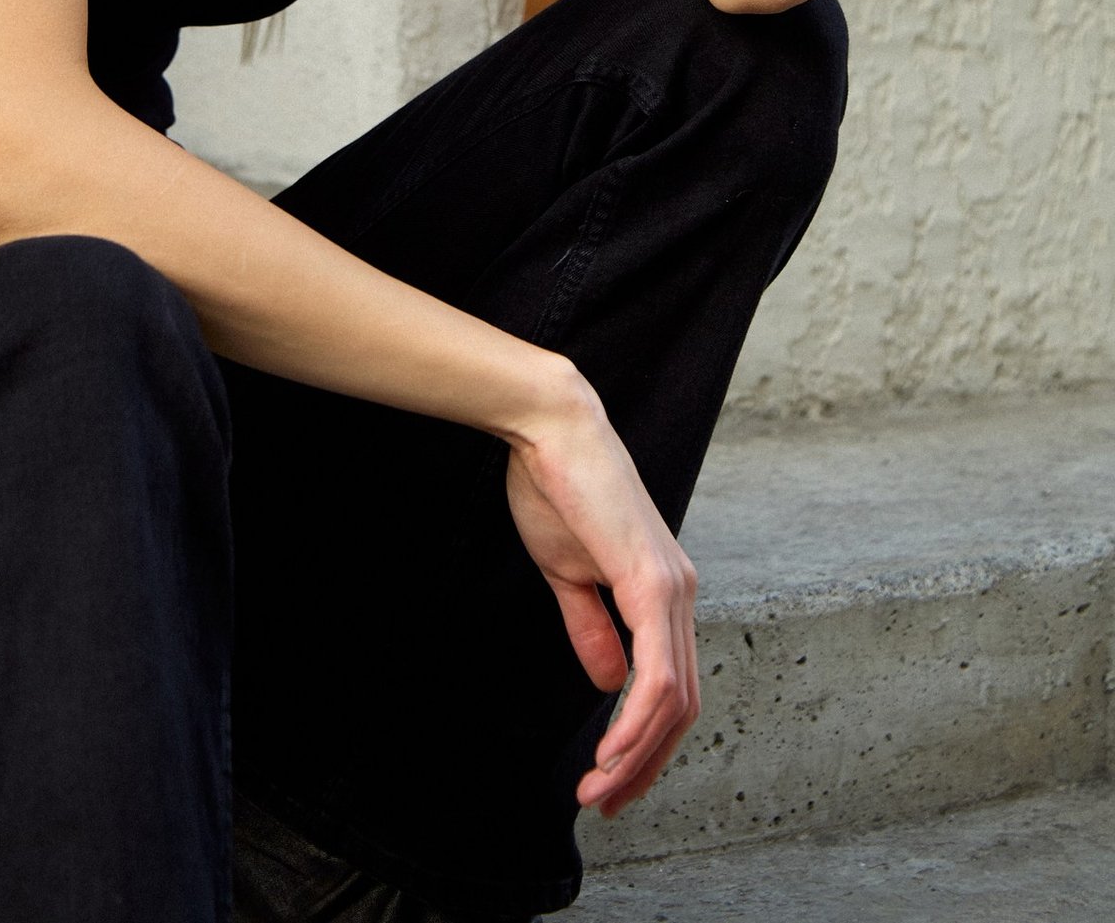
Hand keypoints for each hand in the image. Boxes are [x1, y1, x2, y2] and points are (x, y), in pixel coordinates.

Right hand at [503, 388, 699, 820]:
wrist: (551, 430)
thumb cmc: (556, 488)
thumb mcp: (569, 574)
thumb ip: (592, 627)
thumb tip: (610, 682)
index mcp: (663, 591)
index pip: (670, 687)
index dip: (644, 741)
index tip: (608, 777)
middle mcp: (681, 594)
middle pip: (682, 706)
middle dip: (645, 765)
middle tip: (603, 803)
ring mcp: (673, 589)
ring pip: (676, 701)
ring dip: (638, 756)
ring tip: (598, 787)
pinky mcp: (654, 584)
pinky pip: (658, 675)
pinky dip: (638, 722)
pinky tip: (611, 749)